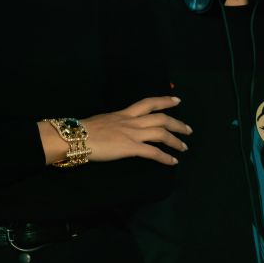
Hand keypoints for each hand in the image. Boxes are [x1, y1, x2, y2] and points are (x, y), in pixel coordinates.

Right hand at [70, 96, 191, 165]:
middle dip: (177, 123)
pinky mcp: (130, 147)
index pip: (148, 103)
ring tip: (184, 146)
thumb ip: (113, 123)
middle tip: (188, 129)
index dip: (164, 101)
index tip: (177, 100)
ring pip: (161, 133)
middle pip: (161, 118)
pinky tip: (173, 162)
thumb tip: (115, 128)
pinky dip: (165, 157)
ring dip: (175, 140)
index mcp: (124, 114)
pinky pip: (153, 152)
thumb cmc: (83, 130)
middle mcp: (131, 121)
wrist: (75, 136)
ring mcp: (132, 134)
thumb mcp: (102, 121)